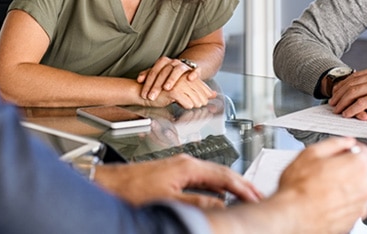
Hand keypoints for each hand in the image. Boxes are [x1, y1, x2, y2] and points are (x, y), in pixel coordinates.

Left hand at [93, 154, 262, 207]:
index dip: (243, 187)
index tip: (256, 197)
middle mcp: (185, 162)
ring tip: (244, 197)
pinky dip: (216, 187)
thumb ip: (197, 203)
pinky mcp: (173, 172)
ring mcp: (179, 166)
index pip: (224, 176)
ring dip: (230, 187)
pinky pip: (202, 178)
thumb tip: (221, 205)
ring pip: (213, 175)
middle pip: (222, 173)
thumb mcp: (169, 200)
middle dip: (241, 185)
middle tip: (258, 196)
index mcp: (187, 166)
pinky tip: (219, 197)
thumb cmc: (132, 189)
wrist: (109, 183)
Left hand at [137, 56, 201, 99]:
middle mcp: (174, 62)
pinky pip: (196, 70)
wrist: (186, 69)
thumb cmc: (170, 74)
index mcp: (164, 62)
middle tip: (151, 96)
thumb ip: (148, 75)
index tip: (144, 94)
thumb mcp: (158, 74)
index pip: (154, 71)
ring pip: (178, 70)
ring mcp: (184, 65)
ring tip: (167, 88)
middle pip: (164, 72)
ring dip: (172, 79)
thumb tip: (139, 80)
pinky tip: (190, 79)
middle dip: (157, 85)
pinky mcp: (195, 69)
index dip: (148, 83)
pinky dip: (193, 73)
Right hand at [274, 137, 366, 232]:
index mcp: (357, 166)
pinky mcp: (353, 221)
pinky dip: (341, 203)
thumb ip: (333, 144)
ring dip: (343, 187)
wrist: (293, 216)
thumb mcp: (311, 153)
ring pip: (355, 190)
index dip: (350, 150)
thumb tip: (344, 142)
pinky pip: (350, 206)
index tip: (342, 152)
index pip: (363, 152)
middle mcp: (364, 187)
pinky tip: (324, 200)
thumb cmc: (299, 188)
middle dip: (345, 169)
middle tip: (325, 171)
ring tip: (322, 188)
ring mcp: (360, 206)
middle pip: (360, 172)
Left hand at [329, 65, 366, 121]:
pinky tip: (347, 113)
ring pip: (354, 92)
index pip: (356, 76)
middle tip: (332, 102)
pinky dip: (352, 108)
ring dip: (343, 101)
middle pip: (352, 83)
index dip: (344, 85)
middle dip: (339, 93)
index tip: (337, 92)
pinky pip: (363, 102)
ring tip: (336, 109)